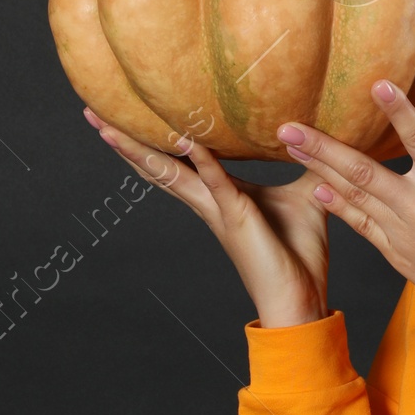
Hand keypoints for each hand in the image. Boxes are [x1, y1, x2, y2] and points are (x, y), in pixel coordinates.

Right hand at [83, 106, 329, 327]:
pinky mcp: (237, 218)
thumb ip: (307, 164)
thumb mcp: (307, 197)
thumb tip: (319, 135)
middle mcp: (210, 203)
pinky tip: (185, 138)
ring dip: (141, 150)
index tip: (132, 114)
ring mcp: (219, 211)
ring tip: (109, 128)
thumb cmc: (299, 256)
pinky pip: (218, 183)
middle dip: (127, 141)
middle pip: (159, 166)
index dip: (157, 139)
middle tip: (95, 114)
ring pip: (171, 174)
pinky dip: (202, 161)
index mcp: (222, 196)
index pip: (181, 161)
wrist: (300, 300)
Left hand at [282, 82, 414, 318]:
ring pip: (354, 196)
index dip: (399, 110)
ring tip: (292, 150)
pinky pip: (362, 226)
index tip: (377, 85)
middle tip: (289, 128)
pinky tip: (318, 190)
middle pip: (364, 170)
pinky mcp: (396, 254)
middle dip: (323, 147)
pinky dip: (339, 207)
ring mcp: (404, 233)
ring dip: (320, 171)